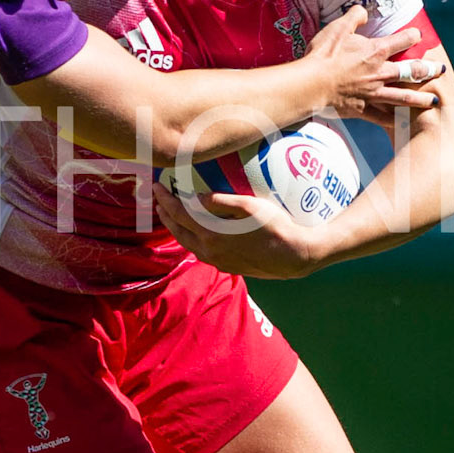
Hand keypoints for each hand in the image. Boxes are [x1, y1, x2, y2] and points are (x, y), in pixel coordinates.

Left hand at [154, 182, 328, 279]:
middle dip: (165, 214)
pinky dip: (191, 238)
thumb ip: (221, 201)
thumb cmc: (276, 227)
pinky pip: (201, 251)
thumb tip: (197, 197)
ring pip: (188, 243)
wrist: (295, 256)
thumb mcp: (250, 206)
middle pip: (178, 231)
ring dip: (176, 228)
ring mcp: (218, 261)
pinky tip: (196, 232)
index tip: (157, 186)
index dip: (165, 199)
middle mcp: (209, 251)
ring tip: (171, 215)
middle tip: (159, 200)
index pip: (179, 214)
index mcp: (211, 235)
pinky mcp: (227, 266)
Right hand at [306, 7, 442, 118]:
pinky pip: (383, 117)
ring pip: (404, 97)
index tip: (418, 36)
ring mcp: (374, 93)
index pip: (404, 40)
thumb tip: (362, 11)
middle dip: (428, 70)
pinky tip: (403, 122)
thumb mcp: (337, 29)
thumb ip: (353, 17)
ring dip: (421, 99)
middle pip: (412, 71)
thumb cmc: (323, 55)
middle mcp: (380, 73)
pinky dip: (394, 121)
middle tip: (440, 70)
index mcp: (376, 51)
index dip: (413, 36)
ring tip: (434, 101)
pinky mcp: (363, 109)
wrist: (310, 85)